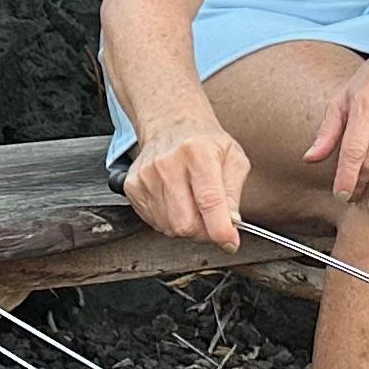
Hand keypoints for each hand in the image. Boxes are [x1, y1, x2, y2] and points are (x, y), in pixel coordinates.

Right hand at [121, 112, 248, 250]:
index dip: (221, 230)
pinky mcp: (133, 187)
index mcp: (197, 152)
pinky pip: (154, 222)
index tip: (230, 241)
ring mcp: (146, 176)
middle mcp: (167, 164)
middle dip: (204, 232)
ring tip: (193, 205)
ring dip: (187, 226)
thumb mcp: (234, 159)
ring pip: (170, 227)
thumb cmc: (205, 143)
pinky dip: (169, 221)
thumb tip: (231, 223)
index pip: (209, 201)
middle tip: (212, 221)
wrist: (171, 126)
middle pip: (185, 224)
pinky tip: (176, 202)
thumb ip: (235, 193)